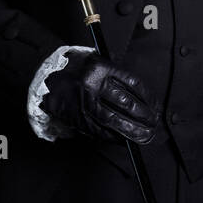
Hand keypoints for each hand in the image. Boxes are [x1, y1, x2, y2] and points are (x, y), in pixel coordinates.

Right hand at [42, 50, 160, 144]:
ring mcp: (84, 103)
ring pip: (113, 120)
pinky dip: (115, 137)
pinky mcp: (78, 118)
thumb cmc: (78, 70)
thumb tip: (143, 99)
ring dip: (132, 130)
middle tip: (154, 123)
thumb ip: (116, 76)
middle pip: (125, 103)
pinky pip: (100, 131)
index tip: (155, 106)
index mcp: (100, 67)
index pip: (132, 83)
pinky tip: (126, 139)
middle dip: (144, 116)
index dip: (147, 97)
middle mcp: (92, 85)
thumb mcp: (96, 62)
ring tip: (145, 135)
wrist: (47, 80)